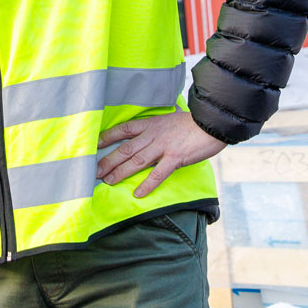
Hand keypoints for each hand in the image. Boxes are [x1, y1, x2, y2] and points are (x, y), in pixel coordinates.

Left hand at [96, 111, 224, 197]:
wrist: (212, 122)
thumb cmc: (193, 121)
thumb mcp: (172, 116)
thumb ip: (163, 120)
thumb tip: (165, 113)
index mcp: (150, 124)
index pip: (123, 130)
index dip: (107, 137)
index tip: (95, 145)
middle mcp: (152, 135)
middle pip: (125, 148)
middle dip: (108, 160)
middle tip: (94, 171)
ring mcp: (163, 147)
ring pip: (136, 161)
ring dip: (120, 172)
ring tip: (108, 181)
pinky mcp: (175, 158)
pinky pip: (158, 174)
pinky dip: (147, 184)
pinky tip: (137, 193)